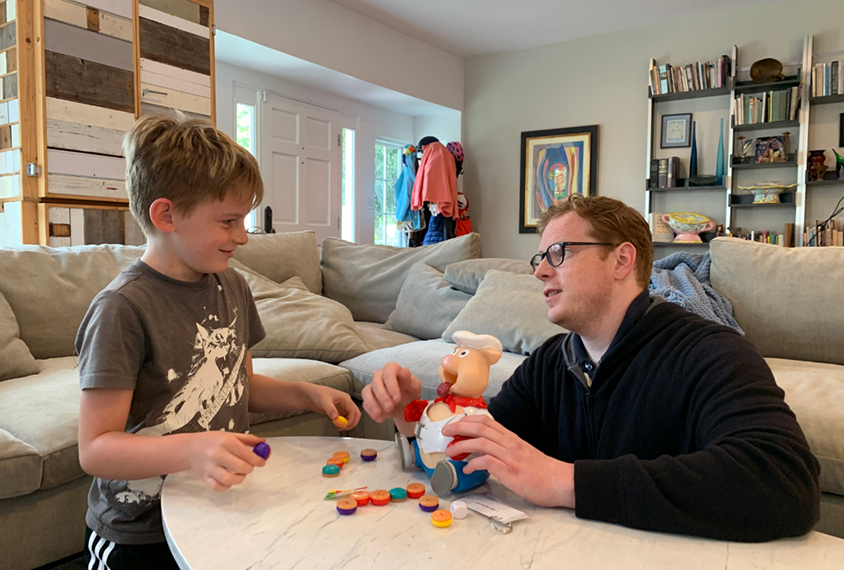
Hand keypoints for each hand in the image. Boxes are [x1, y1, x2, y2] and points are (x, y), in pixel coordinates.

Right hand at [186, 432, 266, 491]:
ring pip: (229, 480)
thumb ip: (248, 439)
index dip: (257, 460)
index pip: (246, 453)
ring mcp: (210, 467)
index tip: (261, 462)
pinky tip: (229, 480)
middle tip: (249, 466)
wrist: (189, 448)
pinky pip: (218, 487)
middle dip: (249, 468)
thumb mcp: (230, 435)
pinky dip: (227, 486)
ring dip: (240, 478)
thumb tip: (264, 443)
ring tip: (240, 473)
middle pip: (239, 467)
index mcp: (226, 441)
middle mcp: (217, 454)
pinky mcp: (204, 478)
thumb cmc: (212, 441)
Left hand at [304, 384, 361, 430]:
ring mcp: (343, 407)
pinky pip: (345, 419)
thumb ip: (330, 409)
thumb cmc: (318, 394)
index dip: (351, 419)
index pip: (354, 410)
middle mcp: (346, 403)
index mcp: (345, 398)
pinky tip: (337, 426)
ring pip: (351, 417)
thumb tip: (336, 417)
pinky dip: (343, 423)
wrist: (310, 395)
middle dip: (352, 422)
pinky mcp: (338, 411)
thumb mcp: (324, 401)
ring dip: (348, 424)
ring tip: (339, 428)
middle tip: (344, 428)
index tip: (345, 426)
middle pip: (355, 414)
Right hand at [361, 362, 421, 422]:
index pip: (388, 372)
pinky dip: (372, 412)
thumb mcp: (414, 388)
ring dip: (374, 404)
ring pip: (366, 392)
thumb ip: (409, 380)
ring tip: (384, 414)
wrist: (406, 407)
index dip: (391, 385)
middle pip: (376, 382)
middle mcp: (380, 375)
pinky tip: (381, 418)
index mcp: (392, 369)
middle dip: (383, 396)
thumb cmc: (410, 393)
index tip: (397, 398)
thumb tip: (404, 371)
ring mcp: (372, 386)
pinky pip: (365, 403)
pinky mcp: (368, 398)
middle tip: (391, 407)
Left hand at [442, 415, 574, 507]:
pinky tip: (468, 468)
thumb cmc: (542, 471)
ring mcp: (510, 456)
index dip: (467, 419)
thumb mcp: (522, 454)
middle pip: (480, 427)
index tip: (454, 423)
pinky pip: (488, 462)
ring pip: (481, 442)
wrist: (561, 481)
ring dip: (462, 445)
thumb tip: (486, 453)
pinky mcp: (511, 471)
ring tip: (450, 452)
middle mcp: (510, 443)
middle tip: (445, 432)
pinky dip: (474, 463)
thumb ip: (505, 450)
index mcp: (511, 438)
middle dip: (459, 427)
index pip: (487, 421)